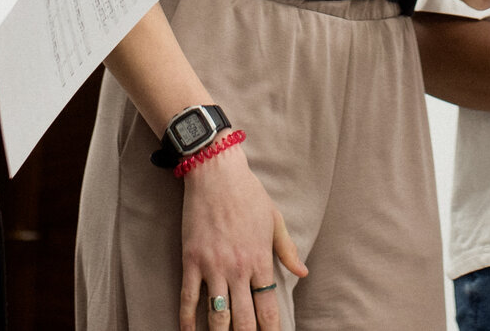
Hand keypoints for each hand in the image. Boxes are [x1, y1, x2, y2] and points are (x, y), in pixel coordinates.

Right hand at [177, 147, 304, 330]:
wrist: (217, 173)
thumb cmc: (248, 193)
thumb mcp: (274, 219)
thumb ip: (287, 249)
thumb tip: (302, 272)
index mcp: (260, 260)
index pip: (268, 307)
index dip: (271, 330)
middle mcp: (238, 268)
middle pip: (244, 318)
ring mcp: (213, 266)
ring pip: (217, 314)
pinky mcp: (192, 260)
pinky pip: (188, 297)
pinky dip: (187, 320)